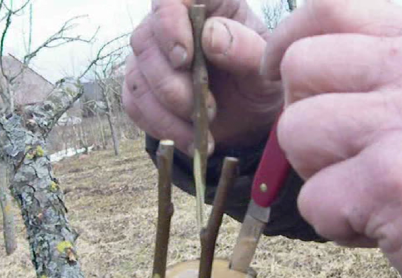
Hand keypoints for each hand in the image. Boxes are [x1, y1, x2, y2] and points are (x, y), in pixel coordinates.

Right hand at [123, 0, 282, 154]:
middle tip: (207, 109)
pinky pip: (135, 105)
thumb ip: (247, 49)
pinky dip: (162, 127)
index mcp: (207, 5)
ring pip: (138, 76)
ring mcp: (152, 56)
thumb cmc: (258, 81)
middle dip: (173, 83)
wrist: (249, 117)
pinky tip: (190, 140)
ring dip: (168, 112)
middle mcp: (171, 24)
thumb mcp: (266, 69)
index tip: (185, 57)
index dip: (169, 23)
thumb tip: (210, 37)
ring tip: (202, 131)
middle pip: (147, 40)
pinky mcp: (142, 88)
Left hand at [263, 0, 401, 277]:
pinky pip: (313, 199)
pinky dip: (333, 222)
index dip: (286, 39)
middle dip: (301, 117)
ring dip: (316, 173)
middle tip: (340, 153)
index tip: (275, 70)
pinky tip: (377, 226)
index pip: (330, 7)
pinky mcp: (392, 182)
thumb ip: (374, 69)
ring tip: (363, 190)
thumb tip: (290, 67)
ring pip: (295, 131)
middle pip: (299, 66)